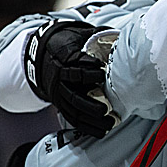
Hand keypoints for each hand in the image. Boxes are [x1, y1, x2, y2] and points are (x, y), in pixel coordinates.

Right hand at [24, 20, 117, 136]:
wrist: (44, 54)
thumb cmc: (70, 44)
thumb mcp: (79, 35)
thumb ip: (97, 36)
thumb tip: (122, 35)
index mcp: (63, 60)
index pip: (74, 68)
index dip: (87, 71)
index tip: (101, 71)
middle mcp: (59, 79)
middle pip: (73, 94)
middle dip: (89, 103)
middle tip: (106, 108)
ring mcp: (59, 93)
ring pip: (73, 109)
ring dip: (91, 118)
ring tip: (109, 123)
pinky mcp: (60, 103)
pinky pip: (72, 118)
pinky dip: (86, 126)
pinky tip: (102, 131)